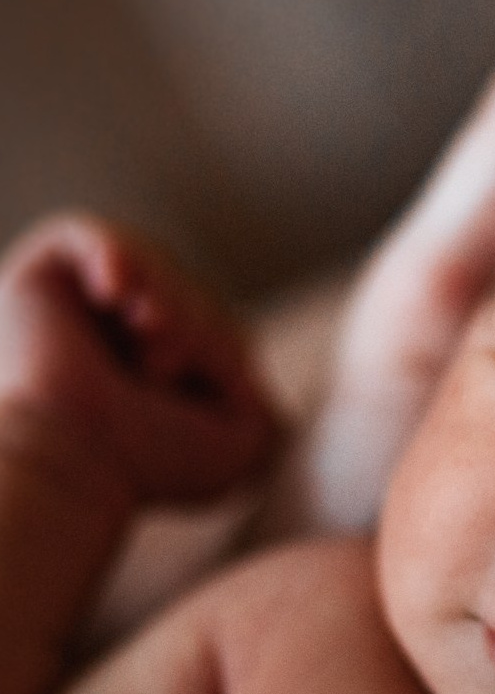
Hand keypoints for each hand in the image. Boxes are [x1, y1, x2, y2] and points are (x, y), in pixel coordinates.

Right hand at [0, 213, 276, 503]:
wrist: (72, 458)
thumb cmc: (152, 460)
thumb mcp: (240, 441)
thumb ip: (260, 399)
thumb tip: (246, 371)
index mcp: (155, 379)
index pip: (216, 328)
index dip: (224, 346)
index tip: (205, 381)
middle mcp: (110, 341)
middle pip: (187, 293)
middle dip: (195, 322)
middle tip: (163, 362)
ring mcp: (72, 310)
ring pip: (149, 264)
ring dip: (163, 295)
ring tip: (149, 330)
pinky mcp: (35, 281)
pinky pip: (85, 233)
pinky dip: (112, 253)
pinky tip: (117, 291)